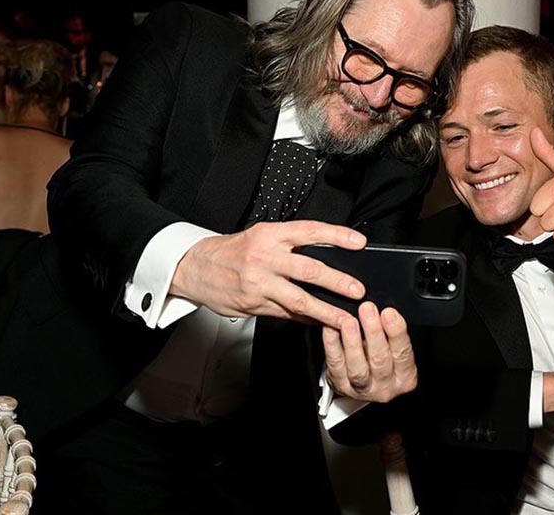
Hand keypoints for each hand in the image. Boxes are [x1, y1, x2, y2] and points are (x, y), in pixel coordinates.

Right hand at [169, 220, 366, 327]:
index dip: (336, 235)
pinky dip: (306, 318)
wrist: (195, 267)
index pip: (309, 231)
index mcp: (270, 235)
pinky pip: (286, 313)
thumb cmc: (232, 251)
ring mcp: (258, 283)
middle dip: (337, 281)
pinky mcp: (253, 304)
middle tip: (357, 290)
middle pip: (308, 269)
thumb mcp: (261, 236)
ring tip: (344, 318)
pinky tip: (320, 322)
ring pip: (298, 299)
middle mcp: (265, 257)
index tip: (358, 243)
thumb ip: (290, 246)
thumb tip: (326, 256)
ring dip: (325, 310)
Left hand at [322, 302, 417, 402]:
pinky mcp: (340, 386)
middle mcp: (385, 386)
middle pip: (380, 360)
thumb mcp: (394, 348)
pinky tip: (330, 329)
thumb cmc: (383, 361)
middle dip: (373, 332)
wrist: (365, 387)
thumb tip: (380, 309)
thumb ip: (389, 332)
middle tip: (367, 310)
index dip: (396, 332)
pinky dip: (332, 345)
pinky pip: (335, 365)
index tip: (389, 313)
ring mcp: (362, 389)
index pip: (403, 353)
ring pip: (357, 368)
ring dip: (352, 342)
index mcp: (404, 376)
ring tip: (349, 322)